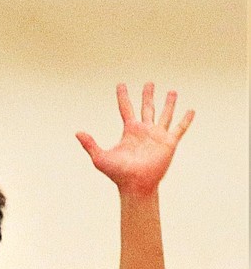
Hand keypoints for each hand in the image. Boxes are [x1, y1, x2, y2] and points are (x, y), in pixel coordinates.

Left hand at [76, 82, 193, 198]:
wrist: (136, 185)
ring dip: (168, 103)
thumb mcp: (100, 158)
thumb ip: (90, 144)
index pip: (126, 108)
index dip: (123, 96)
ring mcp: (158, 136)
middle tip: (149, 83)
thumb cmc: (118, 174)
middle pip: (146, 108)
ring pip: (164, 114)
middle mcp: (144, 131)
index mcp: (130, 131)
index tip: (121, 85)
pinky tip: (191, 110)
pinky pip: (179, 128)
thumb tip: (77, 132)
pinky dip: (186, 120)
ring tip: (172, 91)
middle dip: (148, 95)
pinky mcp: (169, 143)